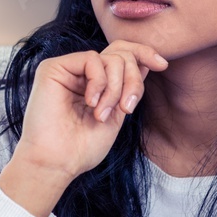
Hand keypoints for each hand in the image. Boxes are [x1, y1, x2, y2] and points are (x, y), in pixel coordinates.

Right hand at [13, 39, 168, 181]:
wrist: (57, 162)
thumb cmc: (82, 148)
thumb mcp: (117, 115)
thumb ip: (128, 89)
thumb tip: (146, 61)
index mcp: (95, 83)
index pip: (122, 55)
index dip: (143, 53)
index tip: (162, 65)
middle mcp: (81, 72)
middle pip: (121, 53)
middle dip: (133, 80)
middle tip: (126, 109)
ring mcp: (67, 69)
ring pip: (110, 58)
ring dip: (115, 89)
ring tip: (102, 115)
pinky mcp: (53, 67)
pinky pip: (92, 59)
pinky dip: (99, 82)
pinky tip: (91, 103)